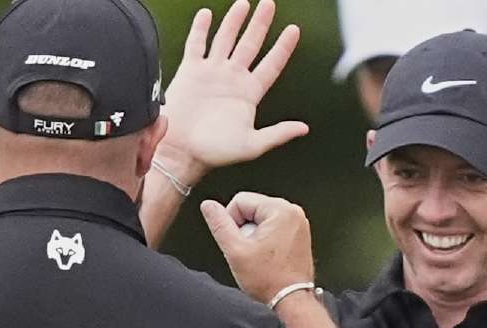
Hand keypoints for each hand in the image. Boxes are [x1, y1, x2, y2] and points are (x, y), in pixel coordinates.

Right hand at [156, 0, 309, 185]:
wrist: (182, 151)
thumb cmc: (216, 152)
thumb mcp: (252, 145)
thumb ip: (278, 134)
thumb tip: (304, 128)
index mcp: (249, 93)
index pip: (271, 65)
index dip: (283, 48)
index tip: (294, 30)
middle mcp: (232, 79)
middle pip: (251, 44)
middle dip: (260, 24)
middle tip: (270, 4)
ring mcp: (212, 73)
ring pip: (226, 39)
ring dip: (234, 21)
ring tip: (244, 3)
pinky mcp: (191, 71)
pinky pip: (197, 44)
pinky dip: (201, 29)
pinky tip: (207, 14)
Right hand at [200, 192, 314, 304]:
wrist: (291, 300)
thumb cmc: (270, 280)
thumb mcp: (235, 251)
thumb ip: (219, 224)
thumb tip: (208, 206)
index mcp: (280, 211)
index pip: (240, 200)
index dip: (232, 222)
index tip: (240, 242)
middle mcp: (293, 213)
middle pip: (251, 208)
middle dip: (244, 229)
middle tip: (250, 251)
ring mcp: (298, 223)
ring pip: (260, 219)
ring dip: (254, 236)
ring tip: (260, 255)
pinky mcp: (299, 233)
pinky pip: (273, 227)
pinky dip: (265, 240)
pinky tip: (268, 257)